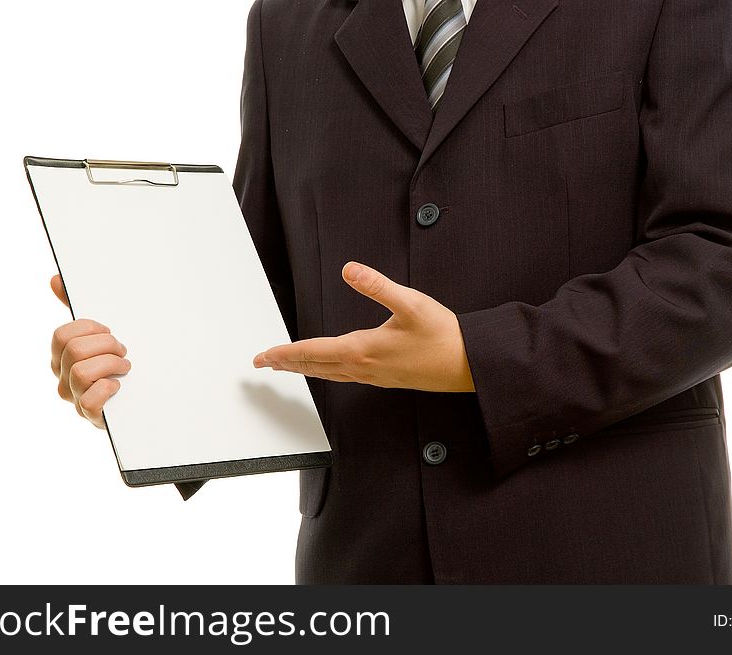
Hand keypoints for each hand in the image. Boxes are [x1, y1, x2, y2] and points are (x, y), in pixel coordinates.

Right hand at [49, 274, 130, 428]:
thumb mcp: (101, 337)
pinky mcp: (90, 415)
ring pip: (82, 371)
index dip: (89, 328)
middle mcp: (62, 378)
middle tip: (122, 350)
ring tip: (125, 368)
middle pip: (74, 350)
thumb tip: (56, 279)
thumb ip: (80, 312)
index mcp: (62, 357)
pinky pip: (90, 399)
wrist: (143, 400)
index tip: (108, 331)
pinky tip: (119, 387)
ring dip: (111, 365)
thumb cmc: (117, 366)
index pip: (62, 335)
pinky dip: (108, 389)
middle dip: (106, 345)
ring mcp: (74, 398)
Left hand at [253, 261, 474, 392]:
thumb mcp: (411, 302)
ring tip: (287, 366)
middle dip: (286, 364)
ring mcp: (374, 376)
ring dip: (304, 369)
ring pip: (329, 374)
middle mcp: (363, 367)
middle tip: (262, 363)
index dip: (284, 352)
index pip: (312, 351)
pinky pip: (345, 377)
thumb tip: (349, 269)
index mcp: (363, 349)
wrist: (468, 365)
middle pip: (315, 366)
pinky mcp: (385, 378)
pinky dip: (327, 372)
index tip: (262, 356)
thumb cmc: (443, 336)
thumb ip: (378, 285)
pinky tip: (330, 368)